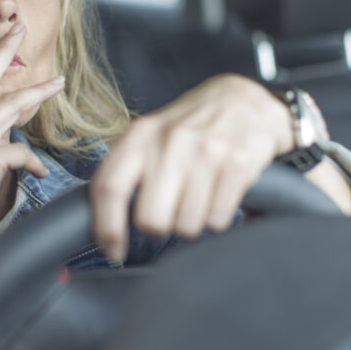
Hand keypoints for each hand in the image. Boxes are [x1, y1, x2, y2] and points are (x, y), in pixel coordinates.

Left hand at [90, 74, 295, 263]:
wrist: (245, 98)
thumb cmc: (192, 124)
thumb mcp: (152, 133)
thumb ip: (127, 169)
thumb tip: (105, 222)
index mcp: (141, 135)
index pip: (110, 187)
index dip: (107, 228)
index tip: (113, 251)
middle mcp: (171, 141)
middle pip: (150, 219)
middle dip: (159, 228)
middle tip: (168, 213)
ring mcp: (206, 152)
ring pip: (186, 226)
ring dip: (191, 223)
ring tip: (197, 198)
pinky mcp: (238, 164)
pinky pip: (217, 220)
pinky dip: (216, 219)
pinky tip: (217, 197)